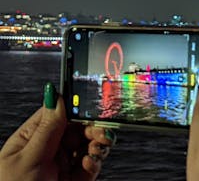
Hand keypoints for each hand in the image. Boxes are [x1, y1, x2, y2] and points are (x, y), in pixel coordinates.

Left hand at [0, 83, 115, 180]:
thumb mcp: (29, 157)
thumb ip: (48, 128)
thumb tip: (55, 95)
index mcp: (32, 137)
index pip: (59, 113)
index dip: (77, 108)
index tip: (92, 107)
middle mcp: (49, 148)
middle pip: (79, 128)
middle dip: (93, 128)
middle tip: (101, 131)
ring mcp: (62, 164)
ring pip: (88, 146)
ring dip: (97, 144)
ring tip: (98, 147)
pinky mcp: (73, 179)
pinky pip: (91, 165)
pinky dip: (94, 162)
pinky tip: (90, 163)